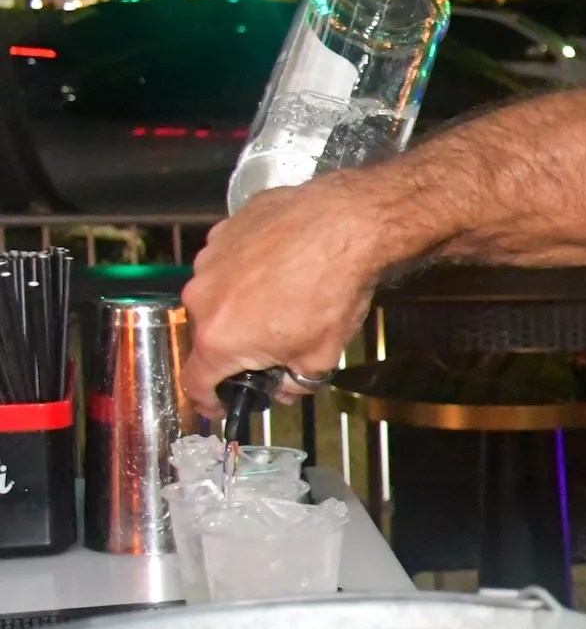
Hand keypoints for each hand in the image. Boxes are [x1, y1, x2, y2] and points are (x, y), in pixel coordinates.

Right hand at [180, 183, 385, 416]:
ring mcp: (209, 260)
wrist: (344, 226)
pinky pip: (229, 260)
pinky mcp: (224, 231)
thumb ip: (296, 382)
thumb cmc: (332, 292)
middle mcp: (202, 299)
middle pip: (211, 334)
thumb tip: (286, 387)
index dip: (209, 399)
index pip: (197, 382)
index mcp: (219, 339)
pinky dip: (248, 269)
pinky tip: (283, 266)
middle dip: (238, 345)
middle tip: (273, 344)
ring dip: (242, 304)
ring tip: (284, 298)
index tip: (220, 402)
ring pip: (218, 295)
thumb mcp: (322, 357)